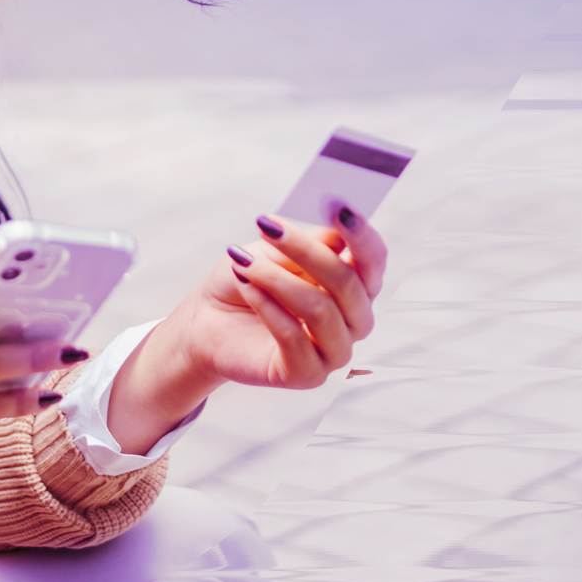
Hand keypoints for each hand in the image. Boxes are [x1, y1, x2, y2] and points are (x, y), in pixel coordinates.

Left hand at [107, 205, 388, 453]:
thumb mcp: (272, 252)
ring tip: (242, 262)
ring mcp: (334, 351)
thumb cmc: (248, 280)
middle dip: (305, 250)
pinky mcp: (307, 374)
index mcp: (355, 285)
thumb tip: (337, 226)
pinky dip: (266, 305)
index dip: (362, 234)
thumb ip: (308, 243)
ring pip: (320, 309)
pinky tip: (245, 285)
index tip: (340, 206)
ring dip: (275, 279)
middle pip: (347, 283)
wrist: (208, 321)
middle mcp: (354, 320)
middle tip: (267, 225)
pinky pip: (294, 337)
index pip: (373, 259)